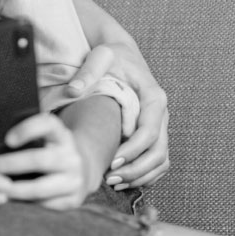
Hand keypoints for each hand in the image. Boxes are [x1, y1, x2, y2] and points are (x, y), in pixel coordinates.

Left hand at [0, 112, 91, 209]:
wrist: (78, 171)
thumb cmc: (44, 150)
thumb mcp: (39, 136)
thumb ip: (18, 137)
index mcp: (60, 134)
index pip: (47, 124)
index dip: (27, 129)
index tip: (7, 139)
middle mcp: (71, 155)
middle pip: (39, 159)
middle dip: (9, 164)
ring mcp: (75, 179)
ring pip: (40, 188)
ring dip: (14, 189)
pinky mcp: (73, 200)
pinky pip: (44, 205)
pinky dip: (24, 204)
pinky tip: (9, 200)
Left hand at [65, 42, 169, 188]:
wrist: (122, 53)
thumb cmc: (112, 56)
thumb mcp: (100, 56)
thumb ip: (88, 72)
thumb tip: (73, 91)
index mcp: (153, 96)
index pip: (149, 132)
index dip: (132, 151)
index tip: (112, 162)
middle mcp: (162, 113)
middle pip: (158, 151)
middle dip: (136, 169)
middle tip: (111, 178)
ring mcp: (161, 124)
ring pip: (161, 159)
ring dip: (141, 175)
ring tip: (114, 182)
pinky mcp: (155, 131)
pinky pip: (158, 159)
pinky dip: (145, 173)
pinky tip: (123, 180)